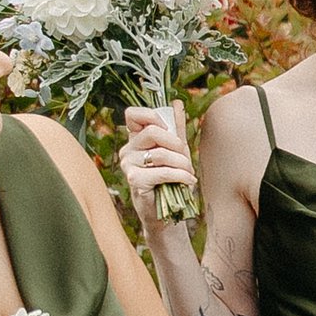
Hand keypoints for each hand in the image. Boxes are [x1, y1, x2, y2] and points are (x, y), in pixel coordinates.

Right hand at [121, 104, 197, 231]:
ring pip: (161, 153)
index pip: (133, 114)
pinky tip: (188, 181)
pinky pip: (163, 171)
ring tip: (189, 173)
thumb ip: (176, 127)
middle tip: (185, 158)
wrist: (166, 213)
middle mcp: (127, 150)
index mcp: (134, 139)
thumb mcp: (175, 151)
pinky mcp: (134, 180)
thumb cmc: (170, 181)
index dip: (152, 116)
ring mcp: (128, 165)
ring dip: (182, 163)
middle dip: (176, 144)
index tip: (168, 129)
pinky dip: (181, 176)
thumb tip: (177, 103)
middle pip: (153, 131)